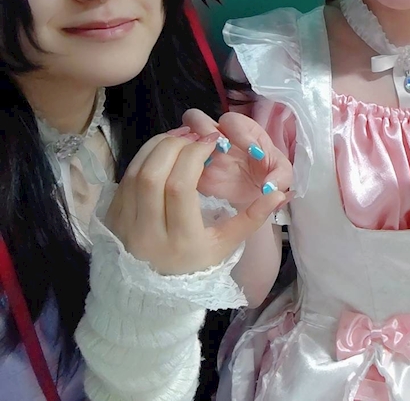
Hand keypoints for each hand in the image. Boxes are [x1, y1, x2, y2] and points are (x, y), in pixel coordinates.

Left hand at [105, 130, 286, 274]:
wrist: (148, 292)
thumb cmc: (194, 265)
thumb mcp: (226, 246)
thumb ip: (252, 218)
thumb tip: (280, 193)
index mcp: (179, 241)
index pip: (179, 187)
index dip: (193, 157)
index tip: (209, 145)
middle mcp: (146, 233)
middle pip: (154, 175)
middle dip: (175, 146)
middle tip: (194, 137)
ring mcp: (124, 225)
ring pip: (136, 172)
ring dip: (158, 147)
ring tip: (180, 138)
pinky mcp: (111, 216)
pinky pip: (125, 177)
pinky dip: (144, 157)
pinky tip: (162, 151)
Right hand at [182, 109, 292, 209]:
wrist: (256, 199)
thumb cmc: (268, 178)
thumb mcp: (282, 176)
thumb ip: (280, 177)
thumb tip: (269, 187)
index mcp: (242, 131)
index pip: (232, 120)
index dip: (240, 133)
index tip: (254, 153)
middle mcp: (218, 138)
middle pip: (195, 118)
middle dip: (205, 131)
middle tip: (222, 150)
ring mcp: (201, 154)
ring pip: (182, 137)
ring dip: (192, 146)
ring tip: (207, 164)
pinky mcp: (192, 174)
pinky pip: (176, 164)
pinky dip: (180, 167)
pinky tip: (196, 179)